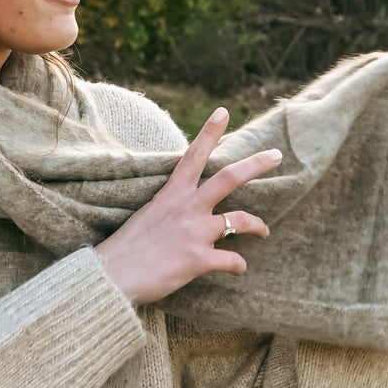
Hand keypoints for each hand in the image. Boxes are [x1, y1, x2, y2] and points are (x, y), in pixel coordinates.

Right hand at [95, 108, 281, 306]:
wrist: (111, 276)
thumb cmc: (125, 249)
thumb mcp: (147, 216)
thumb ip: (170, 209)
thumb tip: (183, 212)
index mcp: (172, 194)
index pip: (193, 155)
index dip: (210, 132)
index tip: (223, 112)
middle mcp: (187, 208)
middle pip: (230, 177)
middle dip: (256, 164)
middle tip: (276, 155)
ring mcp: (195, 232)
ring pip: (241, 220)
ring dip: (258, 225)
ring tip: (265, 231)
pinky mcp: (199, 259)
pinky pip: (233, 260)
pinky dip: (239, 265)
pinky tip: (239, 268)